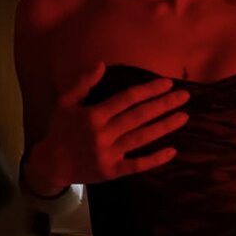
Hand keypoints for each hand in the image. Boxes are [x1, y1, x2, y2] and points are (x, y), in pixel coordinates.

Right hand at [38, 62, 190, 184]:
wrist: (51, 163)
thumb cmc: (60, 129)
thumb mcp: (65, 102)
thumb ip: (83, 83)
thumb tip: (102, 64)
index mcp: (93, 115)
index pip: (126, 99)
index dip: (148, 90)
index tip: (167, 83)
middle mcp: (102, 134)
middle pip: (139, 116)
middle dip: (163, 105)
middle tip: (184, 96)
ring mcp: (108, 154)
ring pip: (141, 138)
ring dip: (164, 127)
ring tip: (183, 116)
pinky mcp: (112, 171)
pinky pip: (137, 165)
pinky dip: (155, 159)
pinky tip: (172, 150)